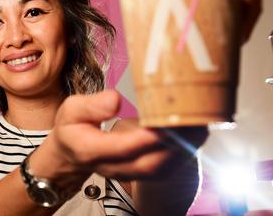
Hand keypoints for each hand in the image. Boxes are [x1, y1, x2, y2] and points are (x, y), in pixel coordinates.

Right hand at [29, 91, 206, 190]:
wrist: (73, 154)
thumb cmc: (74, 128)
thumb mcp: (70, 110)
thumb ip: (90, 106)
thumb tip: (116, 99)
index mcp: (92, 151)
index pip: (123, 148)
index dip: (146, 137)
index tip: (163, 119)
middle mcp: (115, 168)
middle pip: (151, 163)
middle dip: (176, 143)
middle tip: (193, 118)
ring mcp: (132, 173)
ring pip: (165, 167)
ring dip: (186, 147)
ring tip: (202, 120)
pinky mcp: (145, 172)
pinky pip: (170, 165)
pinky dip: (187, 149)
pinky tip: (198, 128)